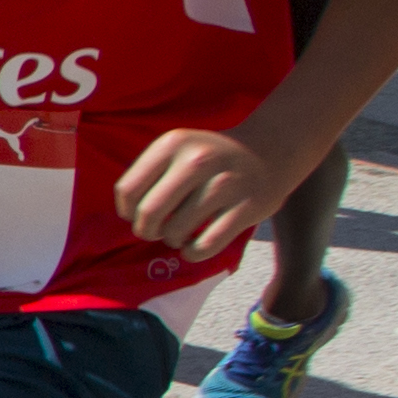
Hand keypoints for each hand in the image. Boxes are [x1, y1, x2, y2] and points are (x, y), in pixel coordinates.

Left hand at [114, 124, 287, 263]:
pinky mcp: (247, 207)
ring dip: (172, 240)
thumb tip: (128, 215)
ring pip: (176, 231)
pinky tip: (194, 247)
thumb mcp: (177, 151)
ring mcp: (225, 184)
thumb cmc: (211, 159)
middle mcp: (198, 160)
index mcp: (173, 144)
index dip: (127, 211)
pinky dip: (194, 253)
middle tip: (156, 231)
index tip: (138, 215)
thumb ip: (149, 175)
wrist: (269, 152)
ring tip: (180, 234)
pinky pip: (206, 245)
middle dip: (146, 230)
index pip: (128, 189)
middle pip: (149, 212)